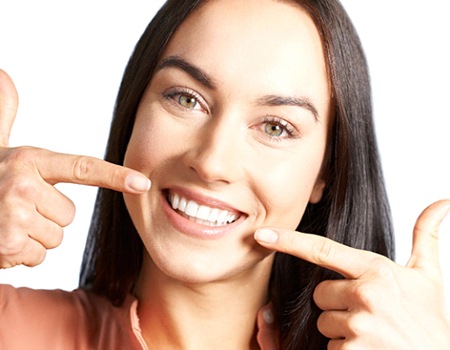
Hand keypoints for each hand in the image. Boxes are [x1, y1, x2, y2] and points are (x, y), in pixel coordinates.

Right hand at [0, 70, 149, 267]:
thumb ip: (5, 115)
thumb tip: (5, 76)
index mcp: (28, 161)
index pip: (82, 168)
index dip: (115, 176)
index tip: (143, 183)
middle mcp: (22, 185)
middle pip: (68, 214)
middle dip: (47, 218)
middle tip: (17, 209)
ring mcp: (14, 215)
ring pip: (55, 237)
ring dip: (33, 238)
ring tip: (7, 224)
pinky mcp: (8, 244)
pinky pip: (38, 256)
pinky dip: (22, 255)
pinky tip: (3, 240)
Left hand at [255, 200, 449, 348]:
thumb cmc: (430, 322)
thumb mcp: (428, 277)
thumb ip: (426, 237)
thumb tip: (441, 202)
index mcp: (376, 271)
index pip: (322, 250)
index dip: (288, 241)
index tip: (262, 234)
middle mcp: (365, 295)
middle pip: (320, 294)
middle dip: (336, 304)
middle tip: (368, 314)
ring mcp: (358, 326)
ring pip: (324, 322)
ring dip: (341, 330)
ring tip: (372, 333)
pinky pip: (330, 348)